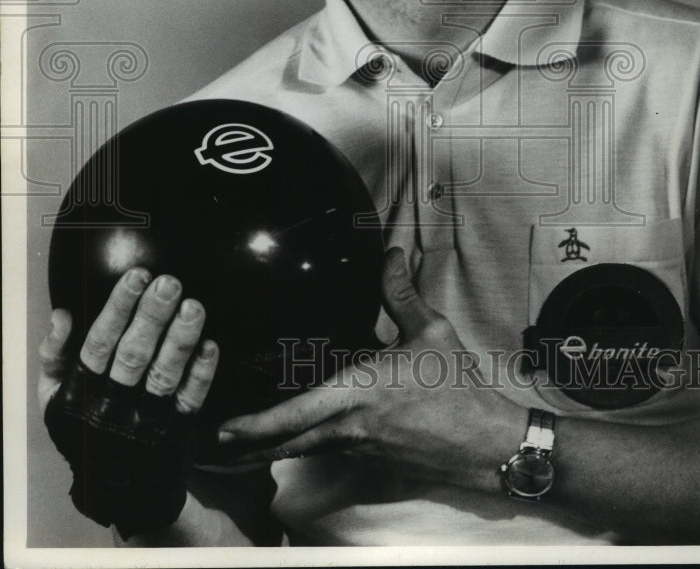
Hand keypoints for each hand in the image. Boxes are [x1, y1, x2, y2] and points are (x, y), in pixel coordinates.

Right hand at [39, 268, 218, 538]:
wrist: (114, 488)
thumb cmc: (84, 425)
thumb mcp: (55, 397)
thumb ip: (54, 355)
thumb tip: (63, 314)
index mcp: (82, 391)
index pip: (99, 344)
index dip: (117, 309)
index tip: (137, 276)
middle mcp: (114, 406)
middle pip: (134, 355)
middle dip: (152, 316)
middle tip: (170, 282)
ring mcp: (147, 419)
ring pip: (165, 374)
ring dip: (181, 339)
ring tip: (194, 305)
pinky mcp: (177, 431)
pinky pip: (190, 399)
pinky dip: (201, 373)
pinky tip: (210, 345)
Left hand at [217, 248, 523, 490]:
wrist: (486, 442)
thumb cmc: (460, 389)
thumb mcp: (432, 332)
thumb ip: (402, 294)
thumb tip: (390, 256)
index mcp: (361, 394)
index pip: (298, 414)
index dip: (256, 423)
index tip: (222, 426)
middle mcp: (351, 426)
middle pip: (284, 444)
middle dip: (242, 447)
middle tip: (204, 444)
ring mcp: (357, 445)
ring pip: (299, 451)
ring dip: (263, 449)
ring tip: (229, 445)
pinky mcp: (367, 453)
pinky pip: (320, 450)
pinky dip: (293, 445)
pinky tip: (283, 437)